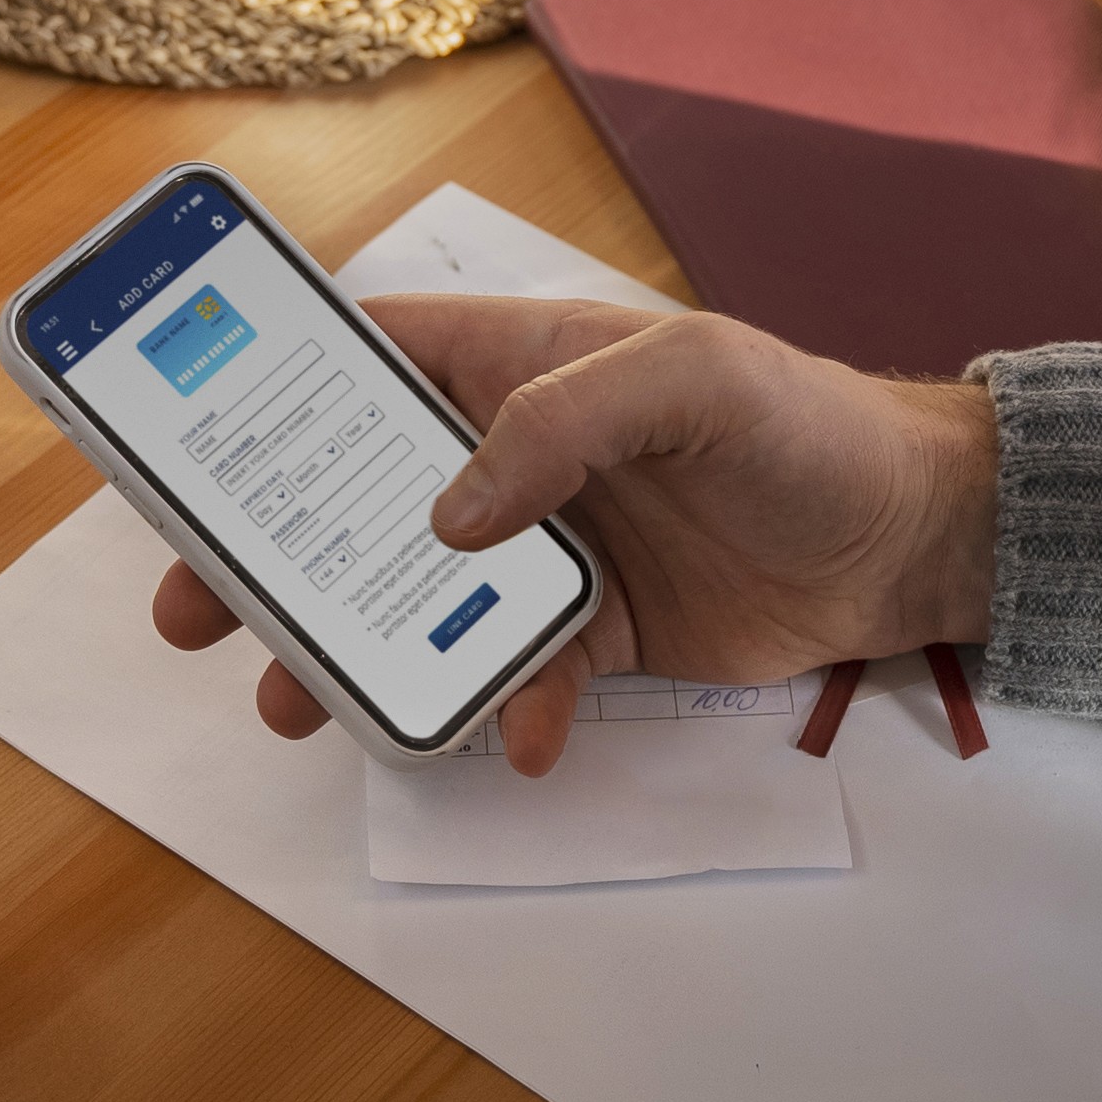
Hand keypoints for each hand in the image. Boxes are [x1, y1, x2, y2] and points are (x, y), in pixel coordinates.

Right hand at [152, 297, 997, 774]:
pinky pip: (519, 677)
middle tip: (192, 610)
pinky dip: (504, 711)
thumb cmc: (806, 426)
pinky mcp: (598, 633)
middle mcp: (516, 457)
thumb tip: (450, 516)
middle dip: (270, 553)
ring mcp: (552, 549)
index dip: (271, 397)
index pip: (367, 364)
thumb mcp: (690, 380)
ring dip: (354, 650)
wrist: (914, 540)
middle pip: (358, 500)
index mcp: (517, 366)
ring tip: (296, 702)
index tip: (187, 450)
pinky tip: (516, 737)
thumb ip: (564, 423)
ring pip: (418, 601)